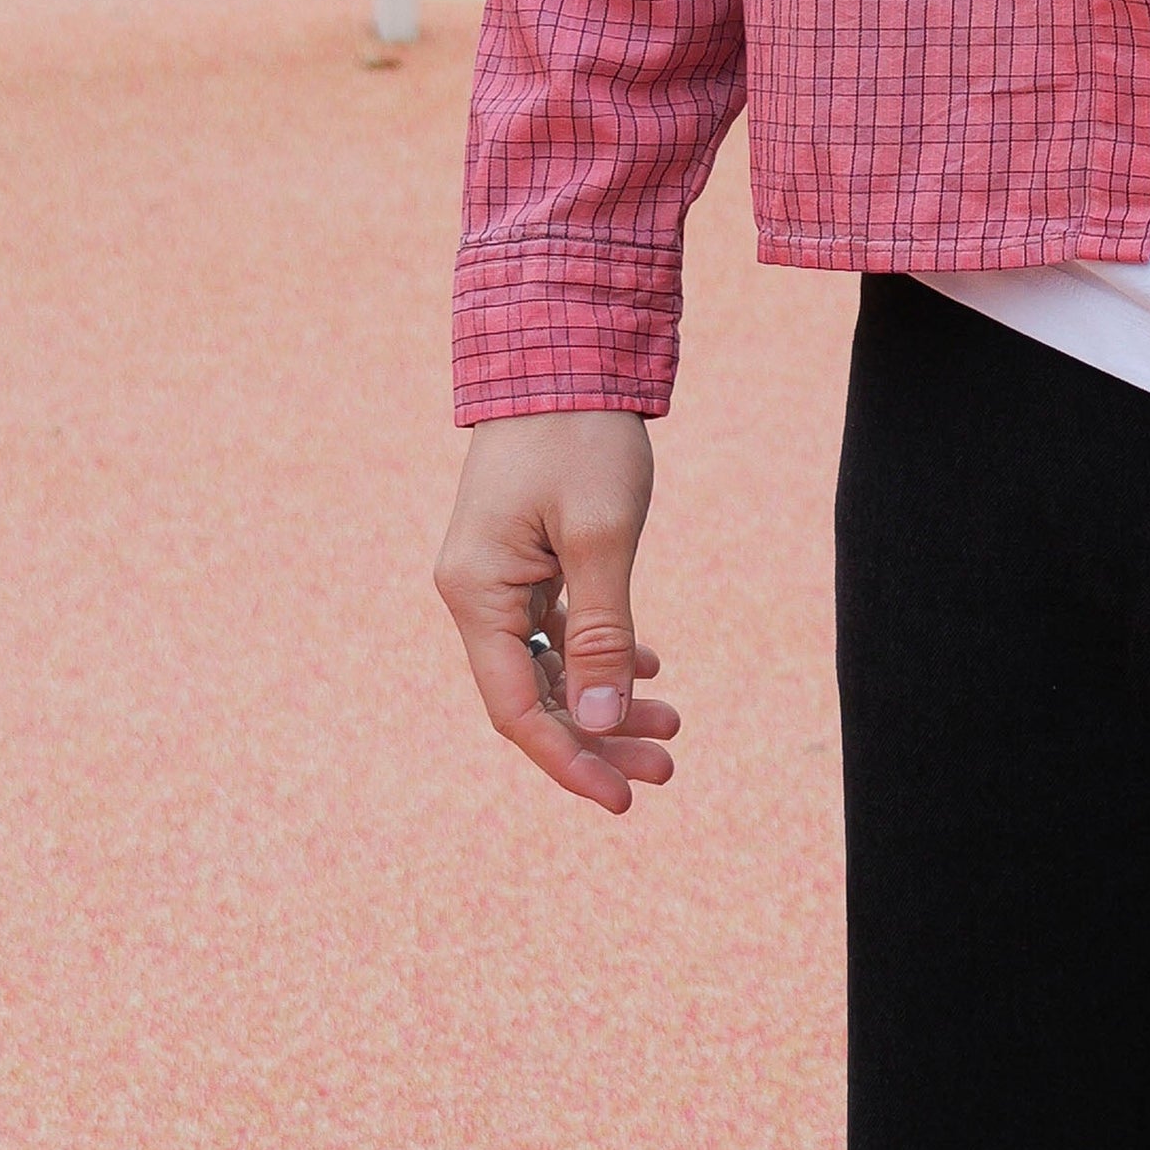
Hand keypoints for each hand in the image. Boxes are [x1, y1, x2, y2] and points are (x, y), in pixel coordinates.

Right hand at [435, 414, 679, 818]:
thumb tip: (600, 720)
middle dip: (599, 738)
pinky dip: (602, 653)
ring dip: (606, 699)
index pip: (517, 708)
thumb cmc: (580, 436)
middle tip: (669, 766)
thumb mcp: (601, 536)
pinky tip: (652, 665)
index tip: (624, 798)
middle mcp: (476, 593)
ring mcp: (498, 576)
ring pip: (551, 666)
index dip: (569, 760)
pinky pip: (558, 628)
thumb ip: (601, 630)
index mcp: (477, 593)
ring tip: (674, 723)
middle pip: (535, 696)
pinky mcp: (524, 558)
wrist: (561, 351)